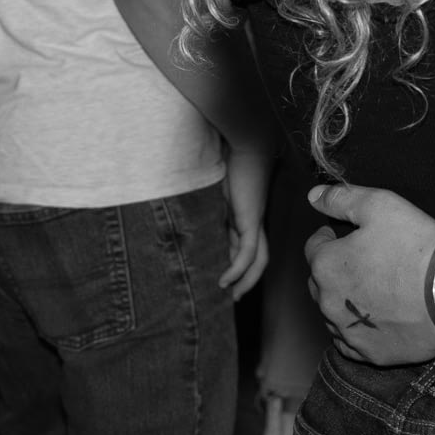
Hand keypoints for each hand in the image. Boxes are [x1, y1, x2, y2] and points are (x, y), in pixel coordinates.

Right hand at [219, 145, 270, 301]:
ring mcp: (254, 220)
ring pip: (257, 260)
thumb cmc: (229, 152)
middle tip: (232, 296)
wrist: (248, 138)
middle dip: (245, 278)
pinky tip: (226, 282)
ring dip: (246, 280)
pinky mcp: (251, 219)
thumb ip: (204, 195)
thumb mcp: (212, 180)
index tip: (222, 277)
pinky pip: (248, 253)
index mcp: (243, 211)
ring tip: (231, 295)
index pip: (242, 244)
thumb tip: (177, 195)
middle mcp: (252, 218)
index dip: (234, 262)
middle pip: (256, 256)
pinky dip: (238, 270)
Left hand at [302, 183, 434, 364]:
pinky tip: (377, 317)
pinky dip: (358, 329)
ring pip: (333, 313)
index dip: (330, 237)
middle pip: (320, 282)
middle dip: (334, 269)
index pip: (314, 247)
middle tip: (364, 260)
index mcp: (326, 265)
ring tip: (375, 288)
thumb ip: (341, 199)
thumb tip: (313, 196)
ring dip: (345, 299)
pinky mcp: (370, 353)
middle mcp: (328, 302)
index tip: (347, 235)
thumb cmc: (416, 248)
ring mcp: (348, 332)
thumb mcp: (380, 206)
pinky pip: (352, 342)